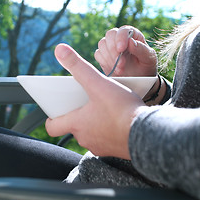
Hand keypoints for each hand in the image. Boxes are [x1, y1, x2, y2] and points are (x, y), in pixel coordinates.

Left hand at [46, 44, 149, 159]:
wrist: (148, 133)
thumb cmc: (122, 110)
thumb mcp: (98, 83)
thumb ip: (78, 66)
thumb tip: (60, 49)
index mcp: (77, 124)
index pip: (52, 126)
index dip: (52, 117)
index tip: (56, 108)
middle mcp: (86, 139)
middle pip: (74, 127)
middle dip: (78, 114)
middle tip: (85, 100)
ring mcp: (101, 146)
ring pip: (91, 133)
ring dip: (94, 122)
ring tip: (104, 107)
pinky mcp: (116, 150)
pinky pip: (107, 139)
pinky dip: (109, 129)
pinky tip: (119, 119)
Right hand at [95, 26, 156, 76]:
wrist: (138, 80)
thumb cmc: (146, 67)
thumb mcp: (149, 59)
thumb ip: (142, 49)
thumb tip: (130, 41)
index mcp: (133, 35)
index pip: (124, 30)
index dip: (121, 38)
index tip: (121, 49)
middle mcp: (120, 38)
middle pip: (110, 35)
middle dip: (114, 50)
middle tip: (121, 64)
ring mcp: (110, 46)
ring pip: (102, 44)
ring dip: (110, 58)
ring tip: (121, 70)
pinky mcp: (103, 56)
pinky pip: (98, 54)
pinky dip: (105, 62)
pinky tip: (115, 69)